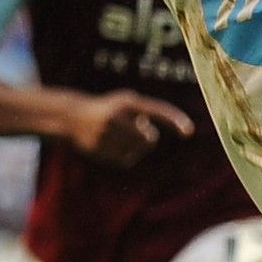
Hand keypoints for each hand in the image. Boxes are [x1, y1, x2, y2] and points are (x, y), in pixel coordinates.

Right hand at [67, 89, 193, 166]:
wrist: (72, 118)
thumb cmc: (107, 109)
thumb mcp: (125, 104)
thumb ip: (143, 115)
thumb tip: (150, 138)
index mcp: (126, 102)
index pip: (157, 110)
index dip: (174, 120)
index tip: (189, 132)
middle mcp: (117, 117)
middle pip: (150, 139)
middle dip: (146, 138)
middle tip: (134, 131)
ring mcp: (108, 135)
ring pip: (138, 151)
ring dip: (134, 147)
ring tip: (117, 136)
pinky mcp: (101, 151)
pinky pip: (126, 160)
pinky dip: (123, 155)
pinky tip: (109, 145)